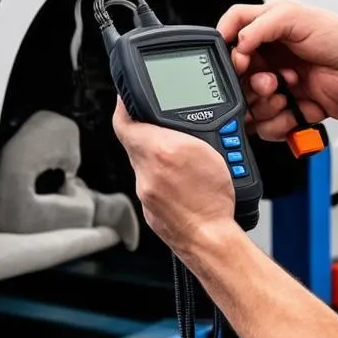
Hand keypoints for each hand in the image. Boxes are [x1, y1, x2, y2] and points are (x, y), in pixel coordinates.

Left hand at [112, 98, 237, 256]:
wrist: (211, 240)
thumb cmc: (214, 201)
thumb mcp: (211, 151)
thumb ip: (183, 132)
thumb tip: (169, 121)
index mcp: (159, 151)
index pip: (124, 121)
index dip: (123, 105)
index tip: (127, 98)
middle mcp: (145, 172)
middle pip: (135, 140)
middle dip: (147, 130)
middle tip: (163, 124)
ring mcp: (145, 191)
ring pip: (144, 162)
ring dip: (157, 154)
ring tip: (181, 156)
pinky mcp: (148, 208)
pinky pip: (150, 182)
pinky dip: (162, 176)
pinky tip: (180, 178)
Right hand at [217, 0, 337, 141]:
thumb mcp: (303, 18)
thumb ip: (264, 24)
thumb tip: (237, 42)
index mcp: (269, 29)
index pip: (230, 32)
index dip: (227, 48)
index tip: (239, 60)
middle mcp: (270, 57)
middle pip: (234, 76)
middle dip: (250, 84)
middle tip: (271, 82)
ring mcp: (278, 85)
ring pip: (247, 104)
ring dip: (265, 105)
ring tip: (287, 96)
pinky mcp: (287, 110)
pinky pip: (265, 125)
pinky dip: (278, 123)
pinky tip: (294, 111)